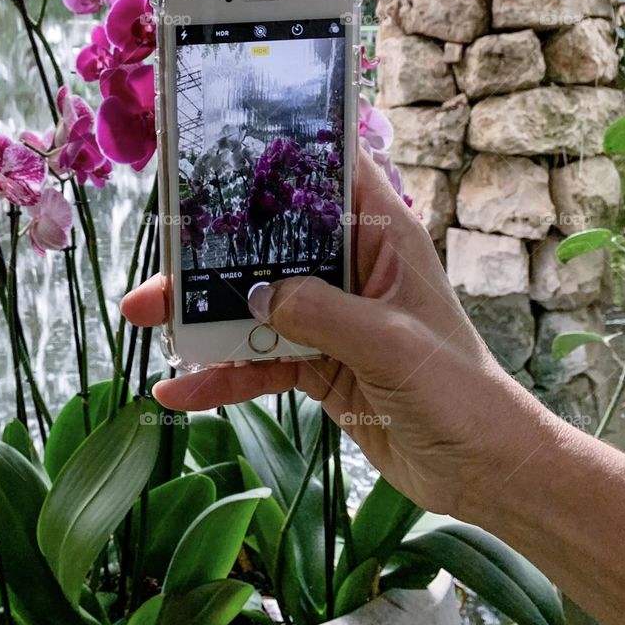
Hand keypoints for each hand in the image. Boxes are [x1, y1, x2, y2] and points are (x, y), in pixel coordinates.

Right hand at [122, 148, 549, 517]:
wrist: (482, 472)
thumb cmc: (457, 392)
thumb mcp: (389, 343)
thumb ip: (321, 312)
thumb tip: (254, 295)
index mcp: (382, 236)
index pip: (327, 174)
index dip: (277, 157)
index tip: (217, 152)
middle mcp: (351, 268)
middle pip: (270, 245)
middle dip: (211, 254)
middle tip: (157, 264)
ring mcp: (331, 318)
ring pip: (255, 303)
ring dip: (202, 314)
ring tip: (143, 318)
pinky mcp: (318, 365)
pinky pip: (259, 361)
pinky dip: (221, 375)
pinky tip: (178, 390)